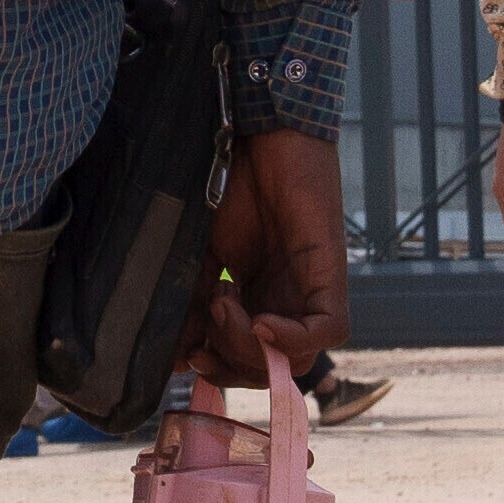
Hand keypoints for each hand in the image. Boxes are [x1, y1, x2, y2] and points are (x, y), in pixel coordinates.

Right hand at [193, 131, 346, 392]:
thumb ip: (191, 299)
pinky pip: (330, 329)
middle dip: (231, 367)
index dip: (219, 370)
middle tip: (199, 343)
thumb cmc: (231, 182)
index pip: (250, 361)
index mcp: (260, 297)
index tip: (184, 356)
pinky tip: (260, 321)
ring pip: (300, 357)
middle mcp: (290, 300)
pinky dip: (294, 338)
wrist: (260, 132)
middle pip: (274, 368)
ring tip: (221, 305)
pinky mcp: (330, 272)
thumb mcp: (200, 252)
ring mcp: (312, 289)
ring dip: (251, 349)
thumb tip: (173, 353)